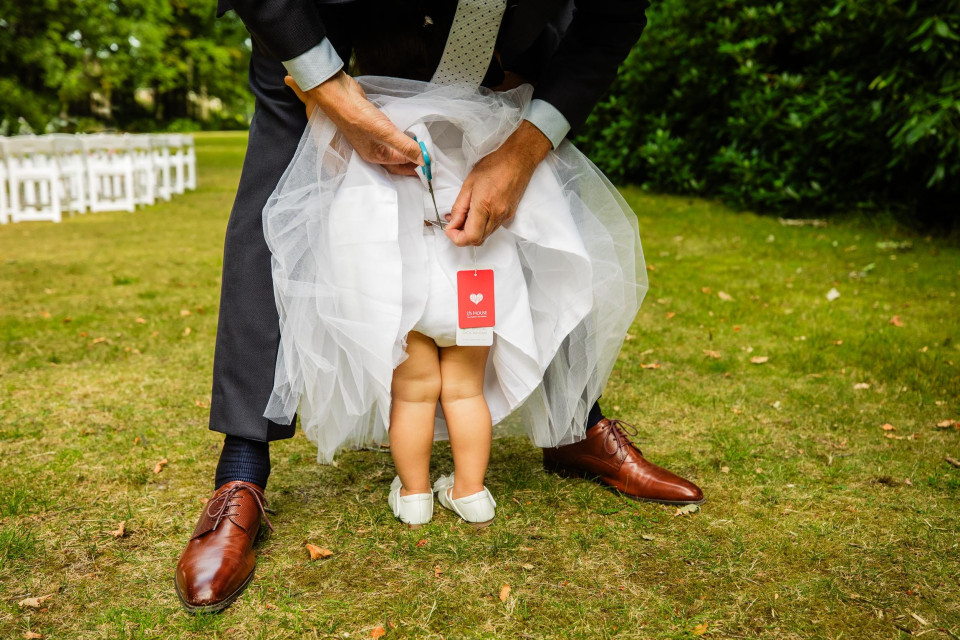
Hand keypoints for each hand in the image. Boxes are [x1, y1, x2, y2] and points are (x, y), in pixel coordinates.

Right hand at [284, 73, 422, 175]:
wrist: (339, 95)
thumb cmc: (358, 115)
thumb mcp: (386, 133)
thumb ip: (405, 146)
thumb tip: (424, 160)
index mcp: (376, 157)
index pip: (402, 164)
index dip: (418, 162)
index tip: (432, 160)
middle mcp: (373, 151)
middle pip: (397, 161)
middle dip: (412, 161)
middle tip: (428, 159)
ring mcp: (371, 139)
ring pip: (393, 149)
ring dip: (405, 149)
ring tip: (420, 147)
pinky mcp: (371, 127)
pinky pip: (388, 137)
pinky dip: (398, 138)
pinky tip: (404, 133)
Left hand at [445, 121, 552, 245]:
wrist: (518, 160)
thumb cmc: (495, 166)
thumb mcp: (469, 183)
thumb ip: (459, 207)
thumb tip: (452, 223)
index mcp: (485, 206)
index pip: (470, 237)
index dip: (456, 237)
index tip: (449, 228)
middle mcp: (497, 215)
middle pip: (477, 240)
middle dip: (462, 236)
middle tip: (454, 223)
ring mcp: (505, 216)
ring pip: (485, 236)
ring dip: (472, 232)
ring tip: (464, 216)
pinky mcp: (510, 215)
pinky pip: (493, 228)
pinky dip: (482, 226)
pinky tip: (477, 214)